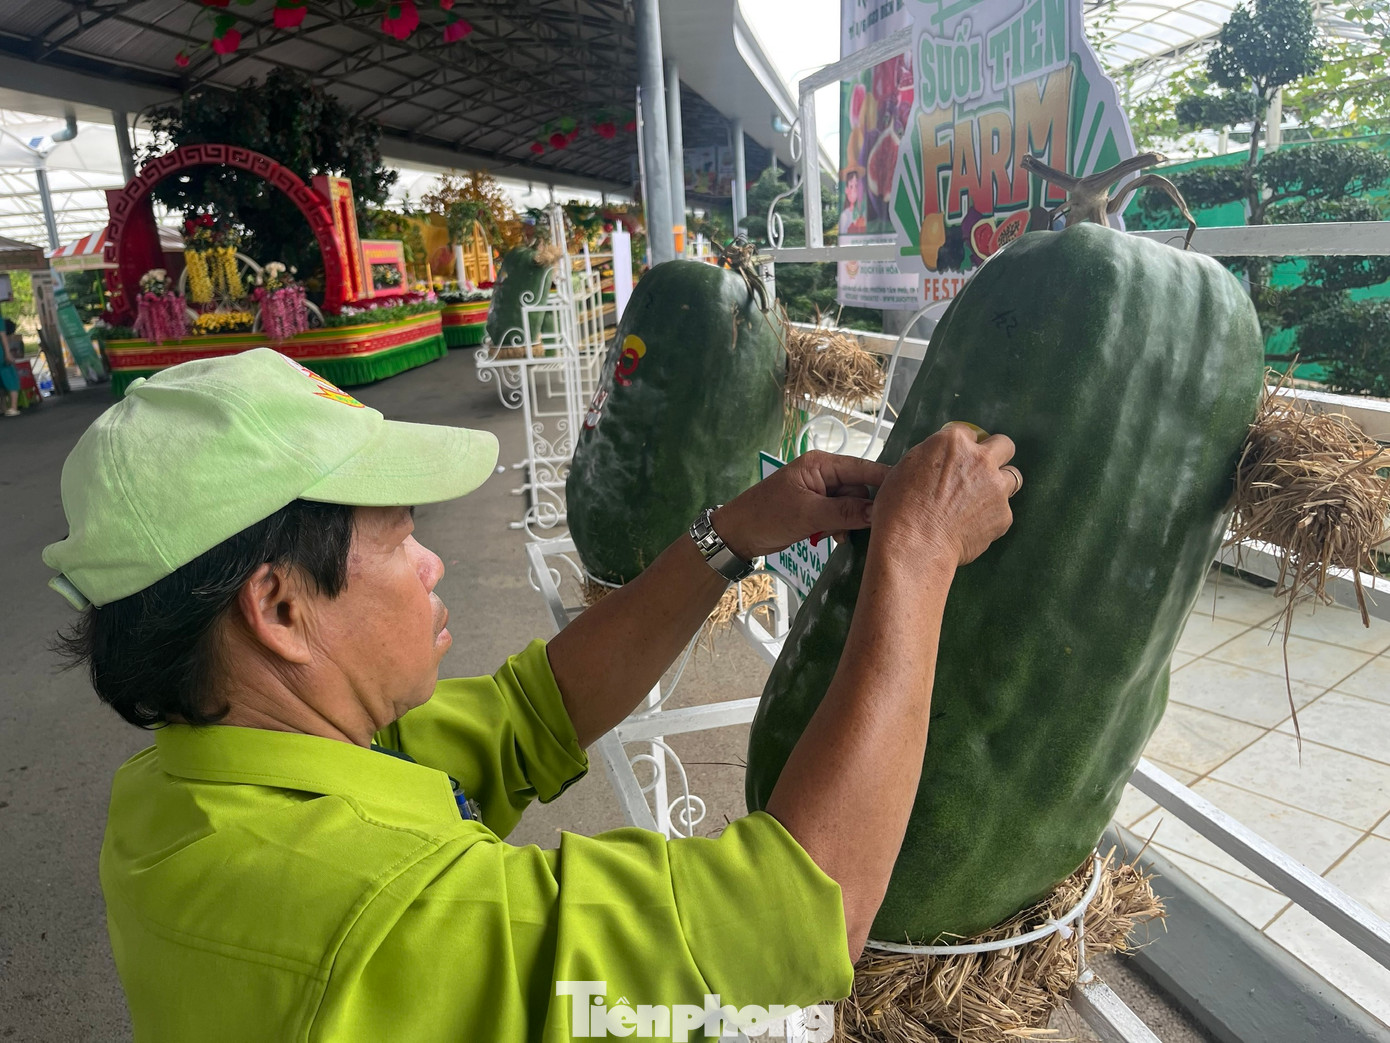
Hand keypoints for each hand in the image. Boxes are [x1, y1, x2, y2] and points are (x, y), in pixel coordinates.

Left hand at [711, 450, 888, 559]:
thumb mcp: (808, 514)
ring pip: (852, 506)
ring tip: (835, 535)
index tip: (910, 495)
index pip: (863, 469)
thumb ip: (845, 512)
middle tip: (861, 529)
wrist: (737, 534)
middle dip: (862, 510)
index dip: (887, 481)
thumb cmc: (767, 516)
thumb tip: (880, 512)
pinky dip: (840, 528)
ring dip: (849, 522)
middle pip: (860, 489)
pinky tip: (832, 539)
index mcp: (821, 464)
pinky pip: (841, 516)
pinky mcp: (817, 508)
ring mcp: (820, 492)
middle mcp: (824, 474)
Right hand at [872, 422, 1019, 566]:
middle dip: (996, 455)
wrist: (914, 545)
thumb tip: (938, 462)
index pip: (970, 433)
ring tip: (980, 501)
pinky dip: (992, 516)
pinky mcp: (1004, 514)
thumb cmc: (900, 510)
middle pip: (1004, 445)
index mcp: (953, 443)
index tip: (960, 458)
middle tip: (982, 470)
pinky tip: (972, 526)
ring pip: (1012, 477)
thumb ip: (931, 459)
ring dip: (999, 485)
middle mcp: (980, 459)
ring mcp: (996, 487)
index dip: (964, 447)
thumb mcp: (905, 469)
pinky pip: (1004, 511)